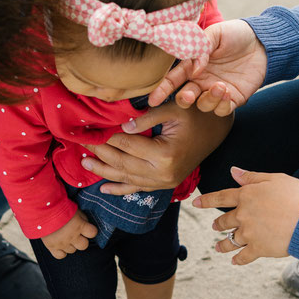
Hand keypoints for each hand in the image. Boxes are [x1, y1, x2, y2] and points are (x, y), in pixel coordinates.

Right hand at [41, 210, 96, 258]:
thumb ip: (82, 218)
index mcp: (79, 225)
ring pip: (72, 250)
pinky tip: (59, 245)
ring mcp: (62, 243)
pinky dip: (61, 252)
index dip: (90, 231)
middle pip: (84, 245)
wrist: (40, 209)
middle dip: (81, 240)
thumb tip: (86, 225)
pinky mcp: (52, 247)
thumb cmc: (58, 206)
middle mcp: (72, 236)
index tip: (87, 228)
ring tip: (64, 236)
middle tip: (75, 234)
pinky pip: (61, 256)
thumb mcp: (74, 209)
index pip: (93, 233)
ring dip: (70, 245)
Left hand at [81, 102, 232, 195]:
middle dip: (99, 154)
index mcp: (164, 155)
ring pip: (127, 179)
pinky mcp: (165, 184)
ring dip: (104, 172)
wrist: (217, 130)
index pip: (126, 145)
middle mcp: (163, 173)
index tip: (87, 131)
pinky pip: (138, 188)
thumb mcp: (172, 109)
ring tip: (85, 164)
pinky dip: (120, 189)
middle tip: (81, 145)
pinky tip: (104, 188)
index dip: (105, 138)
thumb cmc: (196, 114)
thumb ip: (145, 118)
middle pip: (122, 164)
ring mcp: (164, 182)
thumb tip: (119, 127)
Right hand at [147, 20, 267, 115]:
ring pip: (203, 105)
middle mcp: (201, 81)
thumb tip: (194, 69)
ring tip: (220, 87)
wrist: (262, 42)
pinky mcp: (232, 99)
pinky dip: (222, 105)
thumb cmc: (235, 34)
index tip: (153, 100)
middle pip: (185, 98)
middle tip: (189, 95)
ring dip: (208, 99)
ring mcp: (216, 91)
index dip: (162, 90)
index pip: (174, 80)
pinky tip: (228, 92)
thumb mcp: (215, 33)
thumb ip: (200, 47)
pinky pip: (222, 110)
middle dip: (184, 99)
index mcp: (193, 65)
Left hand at [192, 166, 298, 264]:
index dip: (207, 200)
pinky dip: (238, 259)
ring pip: (230, 240)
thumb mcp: (275, 178)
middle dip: (218, 224)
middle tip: (215, 226)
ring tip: (218, 247)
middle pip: (225, 221)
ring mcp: (249, 233)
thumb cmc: (296, 195)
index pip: (221, 197)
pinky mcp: (258, 248)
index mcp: (246, 195)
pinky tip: (234, 261)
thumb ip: (252, 176)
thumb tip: (233, 171)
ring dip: (222, 244)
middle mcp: (243, 215)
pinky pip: (244, 256)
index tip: (195, 203)